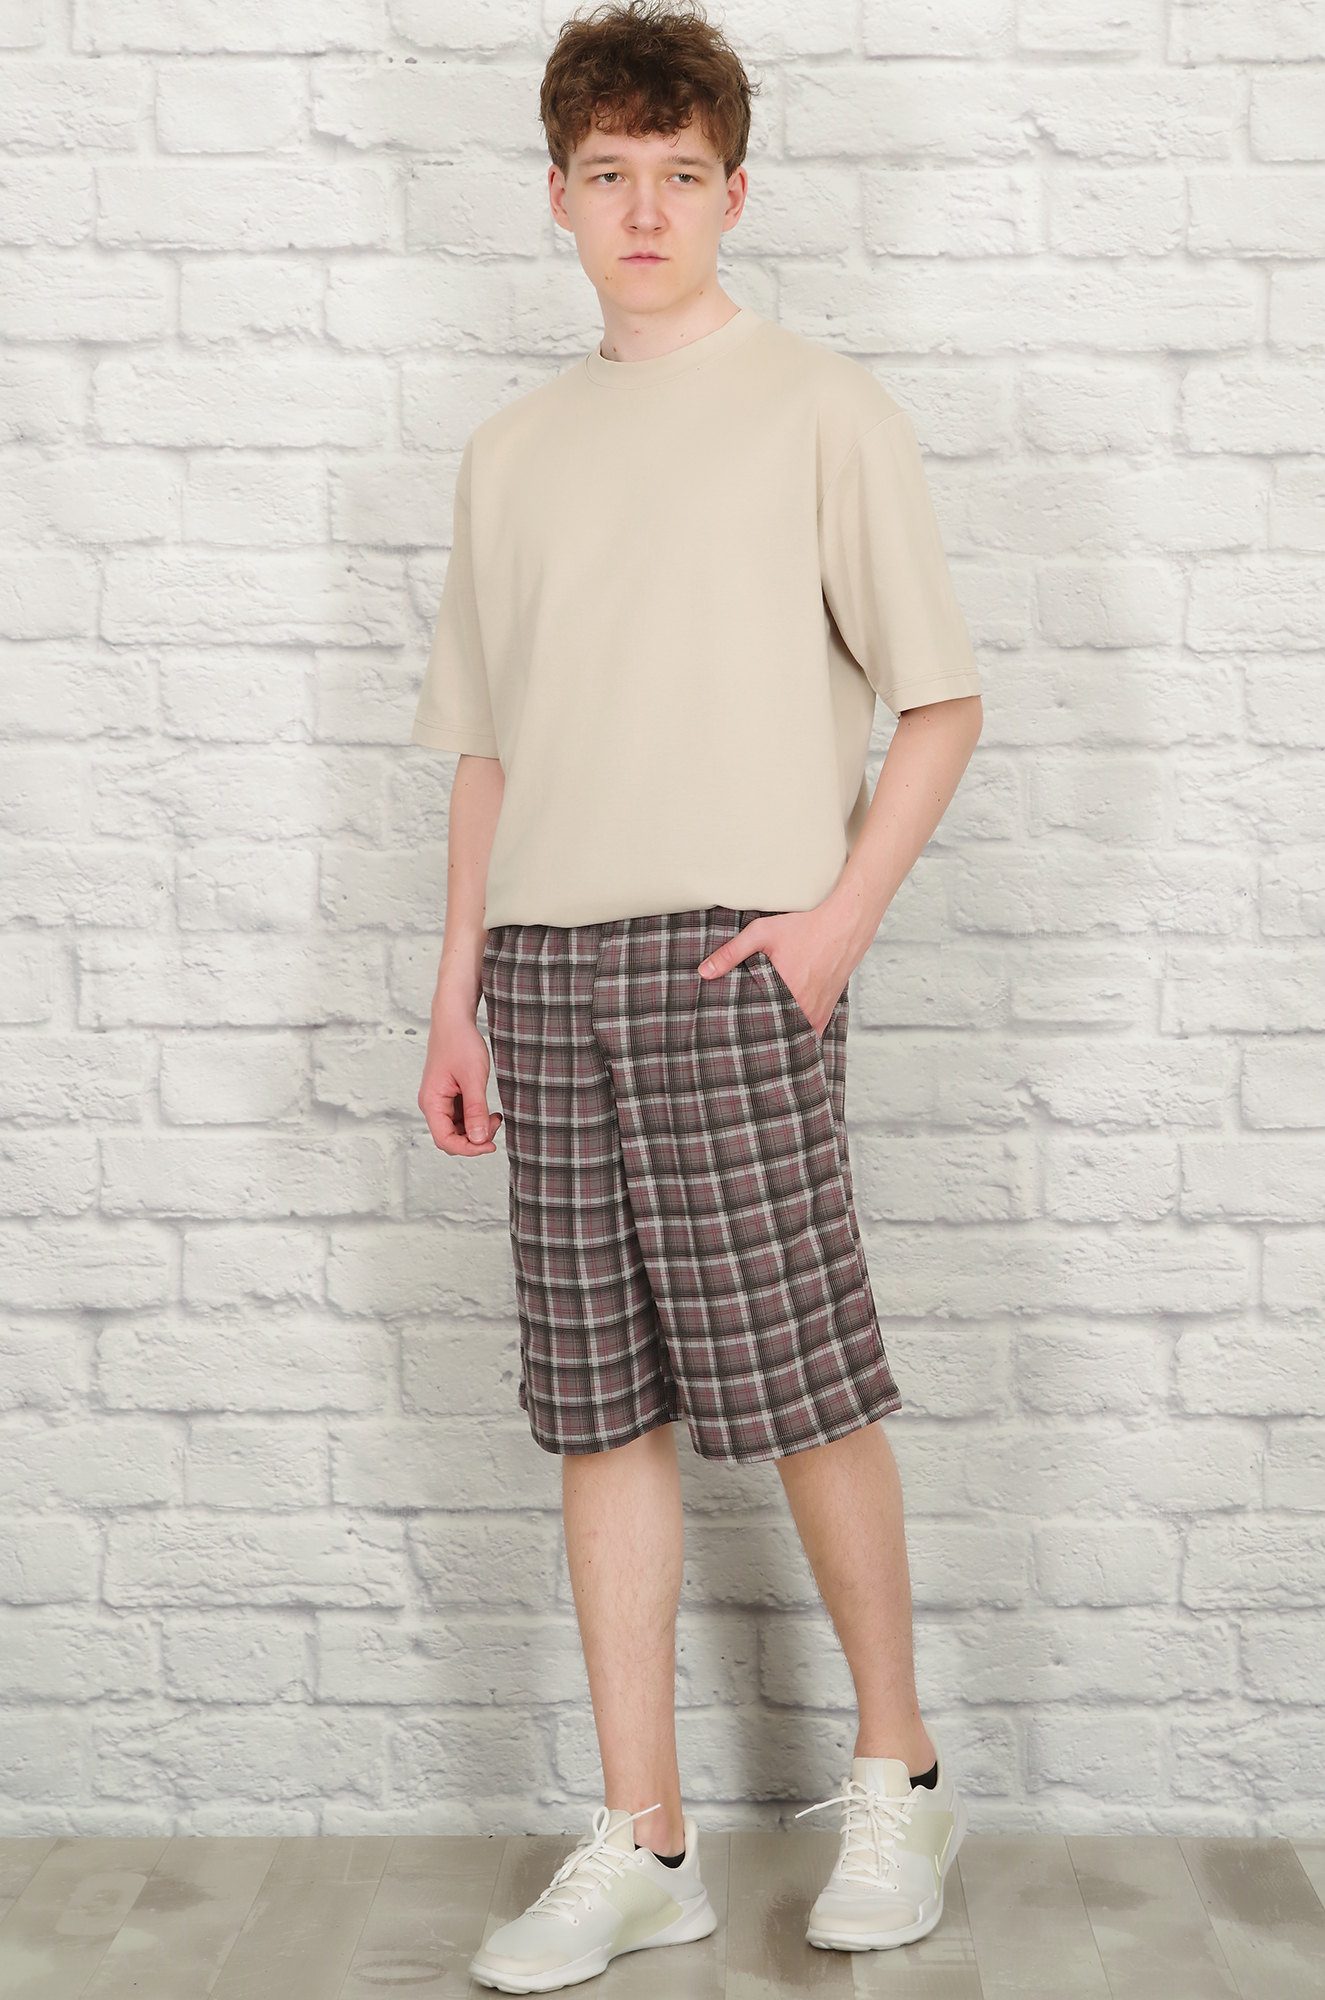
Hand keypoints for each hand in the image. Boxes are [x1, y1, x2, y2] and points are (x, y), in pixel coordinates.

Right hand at [418, 1004, 503, 1154]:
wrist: (454, 1020)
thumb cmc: (460, 1043)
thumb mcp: (473, 1078)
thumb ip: (475, 1111)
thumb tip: (480, 1139)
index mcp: (431, 1102)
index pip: (445, 1140)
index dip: (468, 1149)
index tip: (491, 1145)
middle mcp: (432, 1105)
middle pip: (450, 1138)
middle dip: (474, 1139)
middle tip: (495, 1123)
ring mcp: (440, 1101)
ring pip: (457, 1130)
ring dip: (476, 1129)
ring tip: (494, 1116)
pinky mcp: (448, 1096)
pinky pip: (460, 1118)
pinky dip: (475, 1119)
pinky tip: (488, 1111)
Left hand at [696, 907, 858, 1037]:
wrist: (845, 923)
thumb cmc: (804, 925)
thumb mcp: (761, 933)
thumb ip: (730, 953)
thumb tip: (703, 972)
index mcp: (785, 993)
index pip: (758, 1025)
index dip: (743, 1032)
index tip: (730, 1036)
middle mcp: (805, 1008)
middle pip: (776, 1033)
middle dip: (759, 1037)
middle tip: (741, 1042)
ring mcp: (819, 1012)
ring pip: (794, 1034)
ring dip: (780, 1035)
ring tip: (760, 1040)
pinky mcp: (828, 1010)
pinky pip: (811, 1031)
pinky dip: (798, 1032)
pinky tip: (785, 1031)